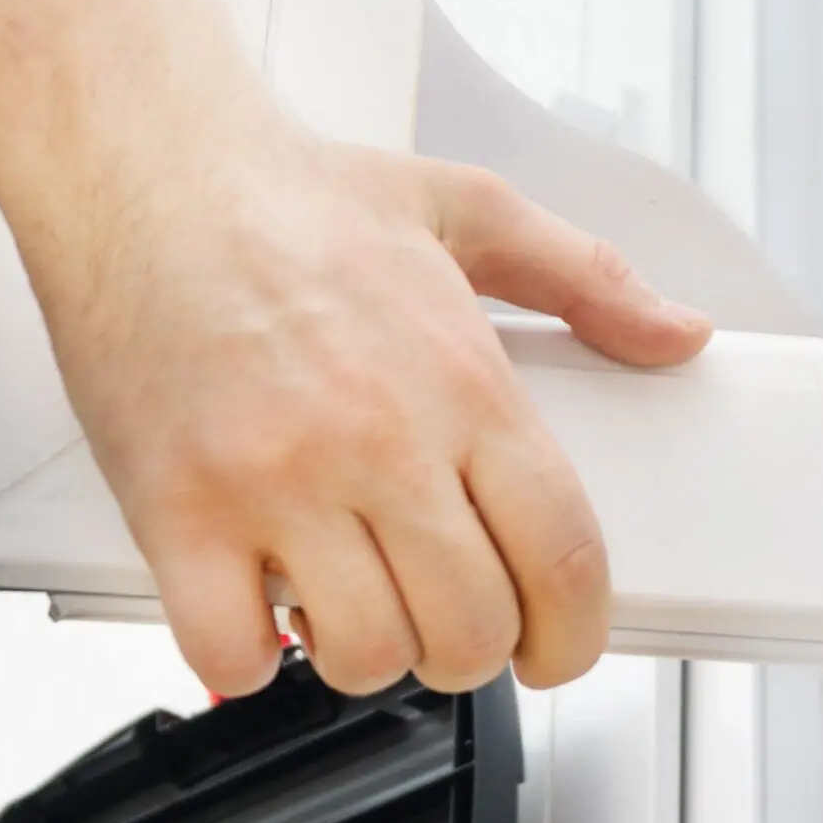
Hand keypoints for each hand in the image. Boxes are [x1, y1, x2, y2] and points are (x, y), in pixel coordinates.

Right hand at [23, 113, 711, 700]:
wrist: (144, 165)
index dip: (575, 634)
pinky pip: (230, 652)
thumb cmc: (292, 194)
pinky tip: (253, 602)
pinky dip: (247, 656)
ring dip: (363, 654)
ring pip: (363, 655)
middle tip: (438, 614)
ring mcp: (275, 482)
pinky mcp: (176, 508)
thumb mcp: (469, 209)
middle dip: (469, 647)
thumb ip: (587, 278)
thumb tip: (678, 332)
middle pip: (470, 627)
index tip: (555, 647)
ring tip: (344, 599)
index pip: (562, 557)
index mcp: (462, 381)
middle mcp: (380, 440)